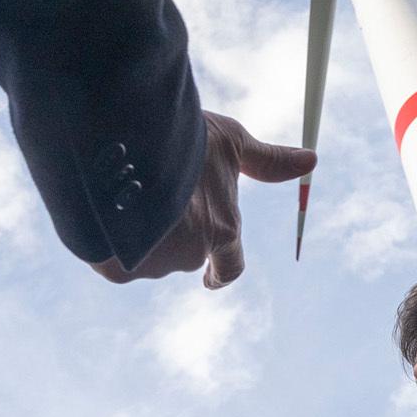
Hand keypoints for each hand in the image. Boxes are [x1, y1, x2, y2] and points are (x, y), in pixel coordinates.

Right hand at [91, 111, 316, 288]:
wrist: (123, 141)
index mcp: (222, 230)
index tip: (211, 278)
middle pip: (181, 250)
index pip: (230, 267)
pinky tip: (103, 207)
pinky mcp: (116, 265)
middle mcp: (190, 254)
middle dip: (170, 229)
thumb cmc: (183, 138)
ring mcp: (152, 263)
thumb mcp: (229, 142)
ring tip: (124, 189)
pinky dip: (109, 236)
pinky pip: (113, 254)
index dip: (220, 271)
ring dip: (138, 229)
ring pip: (144, 251)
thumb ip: (268, 161)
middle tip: (154, 191)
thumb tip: (312, 160)